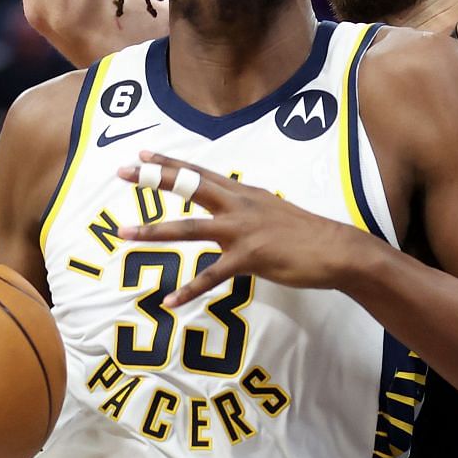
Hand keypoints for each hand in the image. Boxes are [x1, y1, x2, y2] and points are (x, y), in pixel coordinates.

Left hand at [114, 152, 370, 306]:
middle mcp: (238, 205)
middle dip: (153, 179)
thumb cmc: (305, 234)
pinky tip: (169, 302)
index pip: (199, 172)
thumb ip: (246, 208)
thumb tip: (228, 208)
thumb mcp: (271, 210)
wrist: (336, 250)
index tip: (141, 155)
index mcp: (242, 193)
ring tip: (124, 236)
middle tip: (121, 173)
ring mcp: (242, 231)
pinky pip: (211, 277)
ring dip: (154, 232)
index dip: (169, 163)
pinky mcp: (249, 258)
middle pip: (188, 186)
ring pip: (188, 228)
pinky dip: (189, 291)